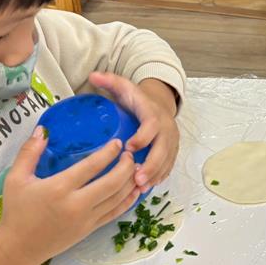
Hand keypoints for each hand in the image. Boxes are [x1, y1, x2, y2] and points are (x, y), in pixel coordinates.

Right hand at [0, 127, 137, 264]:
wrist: (19, 249)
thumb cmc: (17, 211)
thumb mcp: (16, 178)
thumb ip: (29, 152)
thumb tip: (43, 129)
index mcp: (60, 188)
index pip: (92, 166)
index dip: (109, 153)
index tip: (118, 143)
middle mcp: (77, 204)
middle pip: (112, 182)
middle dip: (126, 166)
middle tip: (130, 154)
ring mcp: (86, 219)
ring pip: (118, 198)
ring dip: (131, 182)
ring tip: (135, 168)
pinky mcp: (90, 230)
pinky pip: (115, 213)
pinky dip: (128, 201)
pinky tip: (134, 190)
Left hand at [89, 71, 179, 192]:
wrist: (160, 103)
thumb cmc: (137, 99)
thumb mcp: (125, 87)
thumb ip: (110, 81)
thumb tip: (93, 75)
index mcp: (153, 113)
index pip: (151, 125)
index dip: (142, 137)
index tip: (128, 148)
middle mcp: (166, 128)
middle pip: (163, 148)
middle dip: (151, 165)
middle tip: (137, 179)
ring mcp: (171, 141)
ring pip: (167, 161)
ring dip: (155, 175)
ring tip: (140, 188)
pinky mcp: (172, 151)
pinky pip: (168, 166)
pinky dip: (159, 177)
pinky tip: (146, 188)